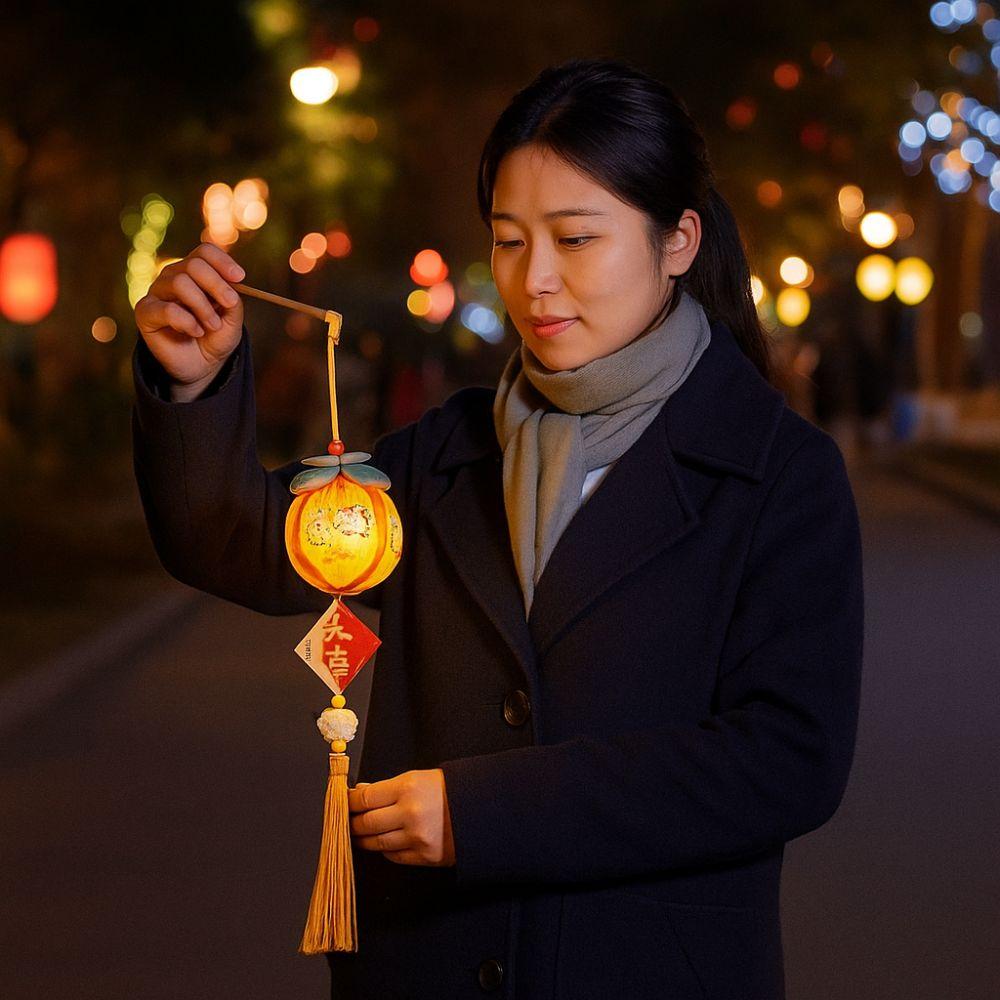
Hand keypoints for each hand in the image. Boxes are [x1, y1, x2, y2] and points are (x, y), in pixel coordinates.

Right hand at [134, 243, 245, 400]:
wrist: (201, 365)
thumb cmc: (215, 337)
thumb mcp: (232, 319)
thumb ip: (233, 302)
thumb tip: (233, 287)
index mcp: (195, 272)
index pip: (204, 252)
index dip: (223, 261)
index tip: (240, 278)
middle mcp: (173, 277)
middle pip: (193, 265)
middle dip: (217, 285)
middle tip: (230, 304)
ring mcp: (157, 293)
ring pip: (179, 283)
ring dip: (203, 306)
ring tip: (212, 325)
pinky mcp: (146, 312)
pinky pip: (167, 309)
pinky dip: (187, 322)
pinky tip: (196, 332)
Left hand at [348, 768, 455, 866]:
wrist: (481, 809)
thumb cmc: (450, 790)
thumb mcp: (418, 778)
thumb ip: (388, 788)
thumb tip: (360, 794)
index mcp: (408, 788)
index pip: (364, 799)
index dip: (349, 802)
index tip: (344, 803)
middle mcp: (410, 813)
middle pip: (365, 823)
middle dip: (352, 823)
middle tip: (348, 821)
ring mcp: (417, 838)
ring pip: (376, 843)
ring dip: (364, 839)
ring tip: (361, 834)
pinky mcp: (424, 856)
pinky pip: (393, 856)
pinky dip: (385, 850)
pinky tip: (385, 842)